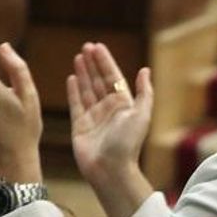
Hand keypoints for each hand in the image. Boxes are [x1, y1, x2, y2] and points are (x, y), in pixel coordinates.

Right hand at [67, 43, 152, 183]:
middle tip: (85, 46)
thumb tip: (145, 70)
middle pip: (99, 80)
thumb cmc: (128, 144)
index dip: (105, 61)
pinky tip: (70, 78)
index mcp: (123, 105)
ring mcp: (93, 116)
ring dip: (83, 73)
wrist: (110, 170)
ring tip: (77, 57)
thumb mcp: (141, 115)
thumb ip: (144, 93)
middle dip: (93, 63)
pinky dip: (73, 90)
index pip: (113, 77)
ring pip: (87, 89)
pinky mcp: (80, 126)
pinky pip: (75, 104)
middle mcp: (108, 109)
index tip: (97, 46)